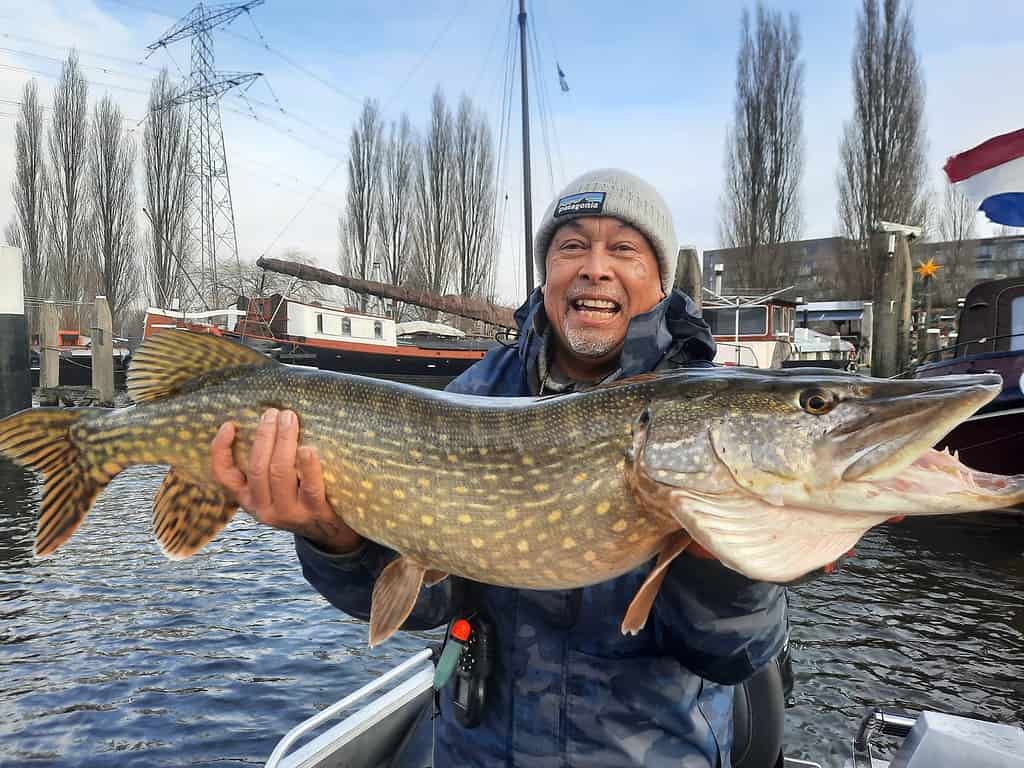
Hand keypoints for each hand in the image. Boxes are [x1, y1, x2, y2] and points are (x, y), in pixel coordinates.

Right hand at [210, 408, 362, 554]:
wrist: (329, 531)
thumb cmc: (299, 498)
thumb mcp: (274, 489)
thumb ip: (265, 464)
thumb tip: (265, 421)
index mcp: (249, 499)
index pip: (224, 476)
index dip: (221, 451)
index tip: (228, 426)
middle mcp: (263, 509)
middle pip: (257, 467)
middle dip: (263, 436)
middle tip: (273, 413)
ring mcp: (288, 513)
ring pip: (280, 473)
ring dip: (284, 441)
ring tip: (289, 418)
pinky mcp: (314, 512)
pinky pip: (310, 487)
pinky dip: (308, 466)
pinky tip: (307, 449)